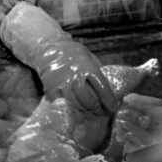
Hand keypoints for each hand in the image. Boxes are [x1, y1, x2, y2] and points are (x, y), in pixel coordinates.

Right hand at [0, 3, 117, 114]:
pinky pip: (63, 106)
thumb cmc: (71, 53)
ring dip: (84, 111)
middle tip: (99, 110)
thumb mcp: (88, 56)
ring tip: (87, 112)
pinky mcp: (51, 90)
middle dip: (96, 108)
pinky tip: (73, 110)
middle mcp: (75, 76)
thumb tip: (108, 86)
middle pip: (89, 101)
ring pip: (77, 106)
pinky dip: (69, 110)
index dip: (109, 100)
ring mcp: (62, 84)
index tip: (113, 107)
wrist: (48, 49)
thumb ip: (97, 70)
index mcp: (87, 67)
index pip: (102, 87)